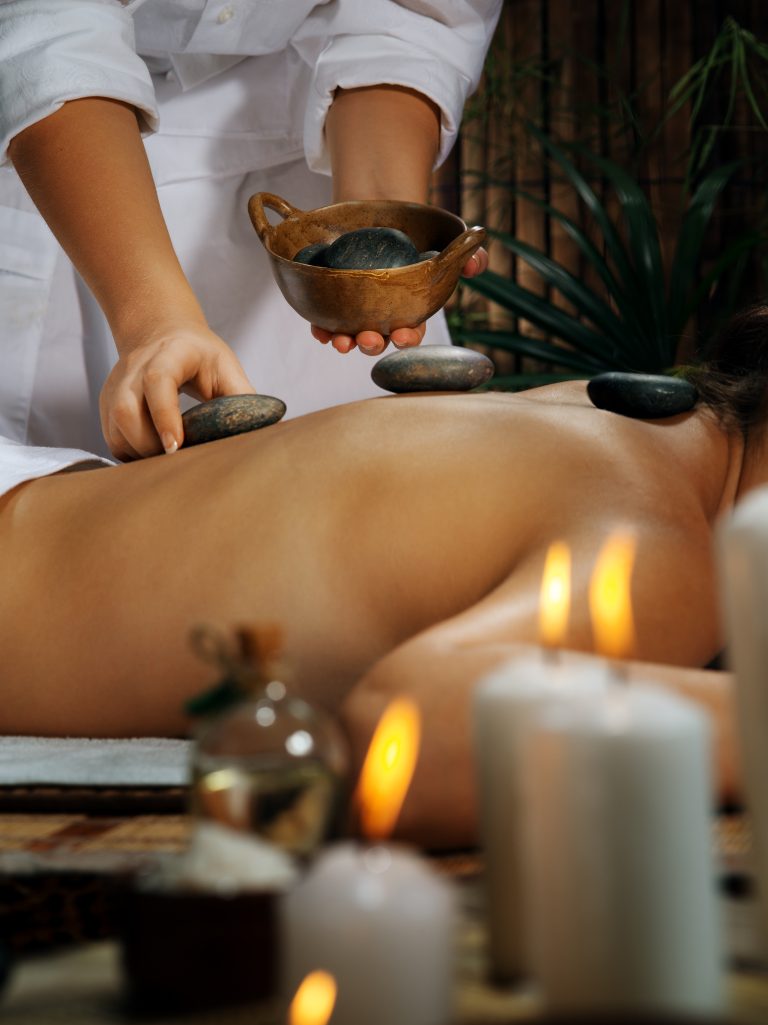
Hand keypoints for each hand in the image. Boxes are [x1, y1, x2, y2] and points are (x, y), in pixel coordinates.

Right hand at [100, 323, 255, 460]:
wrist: (161, 334)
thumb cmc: (200, 355)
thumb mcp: (227, 367)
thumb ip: (242, 397)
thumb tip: (266, 430)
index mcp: (169, 354)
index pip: (158, 382)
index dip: (164, 415)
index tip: (176, 446)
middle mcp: (134, 368)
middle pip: (126, 411)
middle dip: (150, 444)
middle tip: (179, 461)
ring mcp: (115, 386)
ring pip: (115, 428)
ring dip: (141, 453)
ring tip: (169, 461)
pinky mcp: (107, 404)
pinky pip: (113, 439)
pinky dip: (132, 454)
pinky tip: (155, 456)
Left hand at [310, 247, 488, 355]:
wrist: (382, 209)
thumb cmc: (419, 233)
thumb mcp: (446, 240)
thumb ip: (465, 255)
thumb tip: (476, 264)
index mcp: (411, 309)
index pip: (412, 331)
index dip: (409, 338)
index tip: (405, 336)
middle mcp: (383, 315)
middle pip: (380, 338)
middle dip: (374, 344)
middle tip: (370, 339)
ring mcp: (356, 309)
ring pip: (351, 334)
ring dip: (346, 343)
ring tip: (343, 342)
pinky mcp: (332, 298)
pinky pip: (325, 320)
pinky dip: (321, 330)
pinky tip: (320, 331)